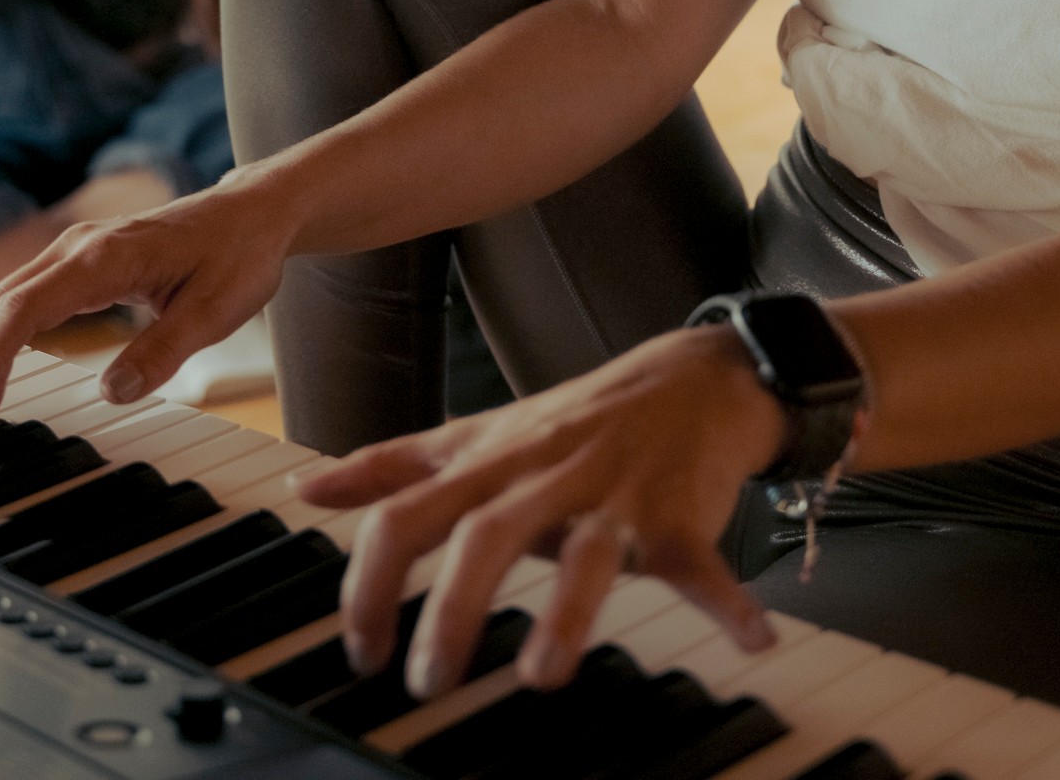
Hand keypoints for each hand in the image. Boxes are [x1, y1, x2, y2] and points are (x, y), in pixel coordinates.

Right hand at [0, 174, 297, 431]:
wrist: (253, 212)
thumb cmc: (237, 255)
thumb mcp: (214, 311)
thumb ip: (161, 352)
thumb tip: (110, 394)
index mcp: (104, 257)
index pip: (24, 311)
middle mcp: (78, 247)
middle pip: (2, 305)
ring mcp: (76, 250)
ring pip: (7, 298)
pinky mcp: (82, 260)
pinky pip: (25, 293)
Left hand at [299, 324, 789, 698]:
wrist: (692, 377)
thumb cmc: (575, 421)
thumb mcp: (475, 438)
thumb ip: (391, 467)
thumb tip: (306, 487)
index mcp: (489, 465)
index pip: (408, 514)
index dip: (372, 579)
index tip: (361, 647)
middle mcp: (544, 477)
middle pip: (486, 534)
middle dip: (453, 607)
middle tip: (427, 680)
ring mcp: (614, 497)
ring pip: (586, 553)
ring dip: (566, 615)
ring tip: (545, 675)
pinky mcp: (681, 515)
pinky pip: (704, 563)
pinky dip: (730, 604)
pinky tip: (753, 642)